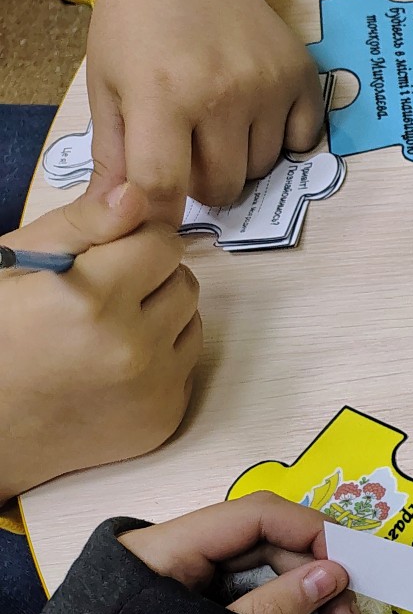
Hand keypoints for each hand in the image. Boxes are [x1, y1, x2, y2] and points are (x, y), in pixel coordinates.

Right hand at [0, 185, 200, 501]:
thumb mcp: (15, 265)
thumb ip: (81, 225)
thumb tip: (136, 194)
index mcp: (89, 299)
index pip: (162, 243)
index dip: (134, 243)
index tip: (108, 257)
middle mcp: (130, 346)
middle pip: (184, 281)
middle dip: (151, 279)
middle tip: (101, 296)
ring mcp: (151, 388)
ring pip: (193, 321)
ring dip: (161, 317)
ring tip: (106, 331)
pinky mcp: (163, 419)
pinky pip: (187, 365)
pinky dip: (161, 359)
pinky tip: (114, 366)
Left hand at [86, 0, 324, 213]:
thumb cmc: (134, 28)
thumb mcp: (108, 89)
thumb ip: (116, 158)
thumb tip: (117, 218)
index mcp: (162, 95)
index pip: (165, 185)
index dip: (159, 212)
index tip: (158, 214)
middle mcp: (222, 92)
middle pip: (222, 186)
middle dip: (203, 182)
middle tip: (188, 152)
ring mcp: (269, 84)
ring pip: (263, 168)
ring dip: (240, 159)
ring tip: (219, 122)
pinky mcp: (303, 75)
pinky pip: (302, 140)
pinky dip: (281, 140)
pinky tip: (256, 113)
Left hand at [120, 492, 362, 613]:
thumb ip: (272, 607)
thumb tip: (334, 575)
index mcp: (165, 547)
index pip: (256, 515)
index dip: (311, 533)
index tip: (351, 569)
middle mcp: (177, 548)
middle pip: (264, 538)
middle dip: (316, 571)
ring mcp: (184, 573)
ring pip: (263, 561)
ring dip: (307, 588)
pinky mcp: (193, 598)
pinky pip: (248, 584)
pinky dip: (284, 599)